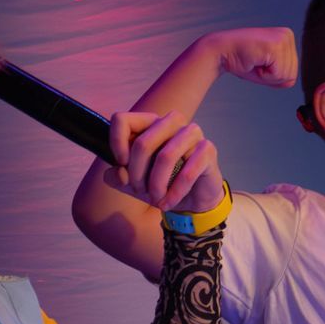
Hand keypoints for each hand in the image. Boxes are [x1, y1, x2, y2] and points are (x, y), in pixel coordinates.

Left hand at [104, 110, 223, 213]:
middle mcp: (171, 122)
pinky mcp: (207, 150)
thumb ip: (118, 176)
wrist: (193, 199)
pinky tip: (168, 203)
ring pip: (165, 157)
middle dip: (137, 173)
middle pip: (143, 143)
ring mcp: (192, 133)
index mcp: (150, 122)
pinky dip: (174, 192)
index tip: (120, 163)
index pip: (123, 120)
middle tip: (138, 190)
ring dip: (156, 184)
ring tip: (155, 199)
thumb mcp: (134, 183)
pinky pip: (187, 172)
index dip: (116, 143)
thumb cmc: (163, 184)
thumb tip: (116, 173)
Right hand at [207, 28, 296, 88]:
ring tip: (255, 61)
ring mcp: (283, 38)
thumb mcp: (267, 70)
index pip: (293, 72)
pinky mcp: (276, 45)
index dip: (274, 76)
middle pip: (291, 74)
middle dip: (271, 76)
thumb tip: (291, 81)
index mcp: (287, 38)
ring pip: (285, 74)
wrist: (221, 50)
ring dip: (267, 75)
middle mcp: (287, 35)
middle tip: (256, 62)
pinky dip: (264, 74)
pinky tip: (255, 61)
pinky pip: (278, 74)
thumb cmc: (241, 59)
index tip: (260, 63)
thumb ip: (282, 76)